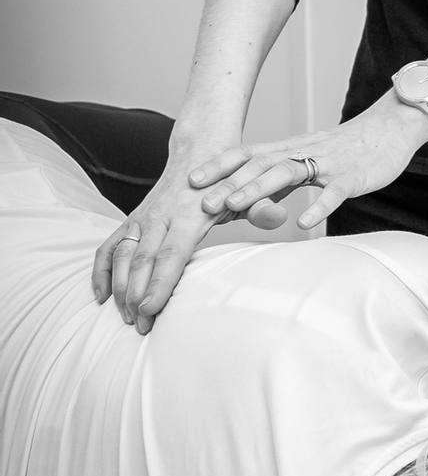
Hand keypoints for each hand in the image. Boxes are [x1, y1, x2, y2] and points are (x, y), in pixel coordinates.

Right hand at [92, 147, 285, 335]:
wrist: (201, 149)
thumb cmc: (228, 178)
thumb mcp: (248, 191)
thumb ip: (260, 207)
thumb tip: (278, 217)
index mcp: (188, 214)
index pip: (171, 253)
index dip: (159, 282)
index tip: (150, 309)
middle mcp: (160, 215)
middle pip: (144, 260)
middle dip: (137, 295)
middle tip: (140, 327)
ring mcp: (143, 217)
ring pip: (123, 255)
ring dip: (120, 288)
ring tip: (126, 318)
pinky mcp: (132, 218)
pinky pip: (109, 246)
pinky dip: (102, 270)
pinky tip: (100, 296)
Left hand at [192, 102, 426, 232]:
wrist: (391, 128)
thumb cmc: (348, 150)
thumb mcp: (308, 162)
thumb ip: (280, 181)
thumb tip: (248, 202)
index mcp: (290, 150)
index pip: (248, 154)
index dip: (220, 165)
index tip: (191, 180)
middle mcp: (303, 153)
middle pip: (260, 165)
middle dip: (229, 183)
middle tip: (202, 202)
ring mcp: (327, 164)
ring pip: (288, 173)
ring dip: (258, 189)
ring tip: (235, 206)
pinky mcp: (351, 177)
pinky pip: (333, 192)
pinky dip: (318, 207)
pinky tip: (304, 225)